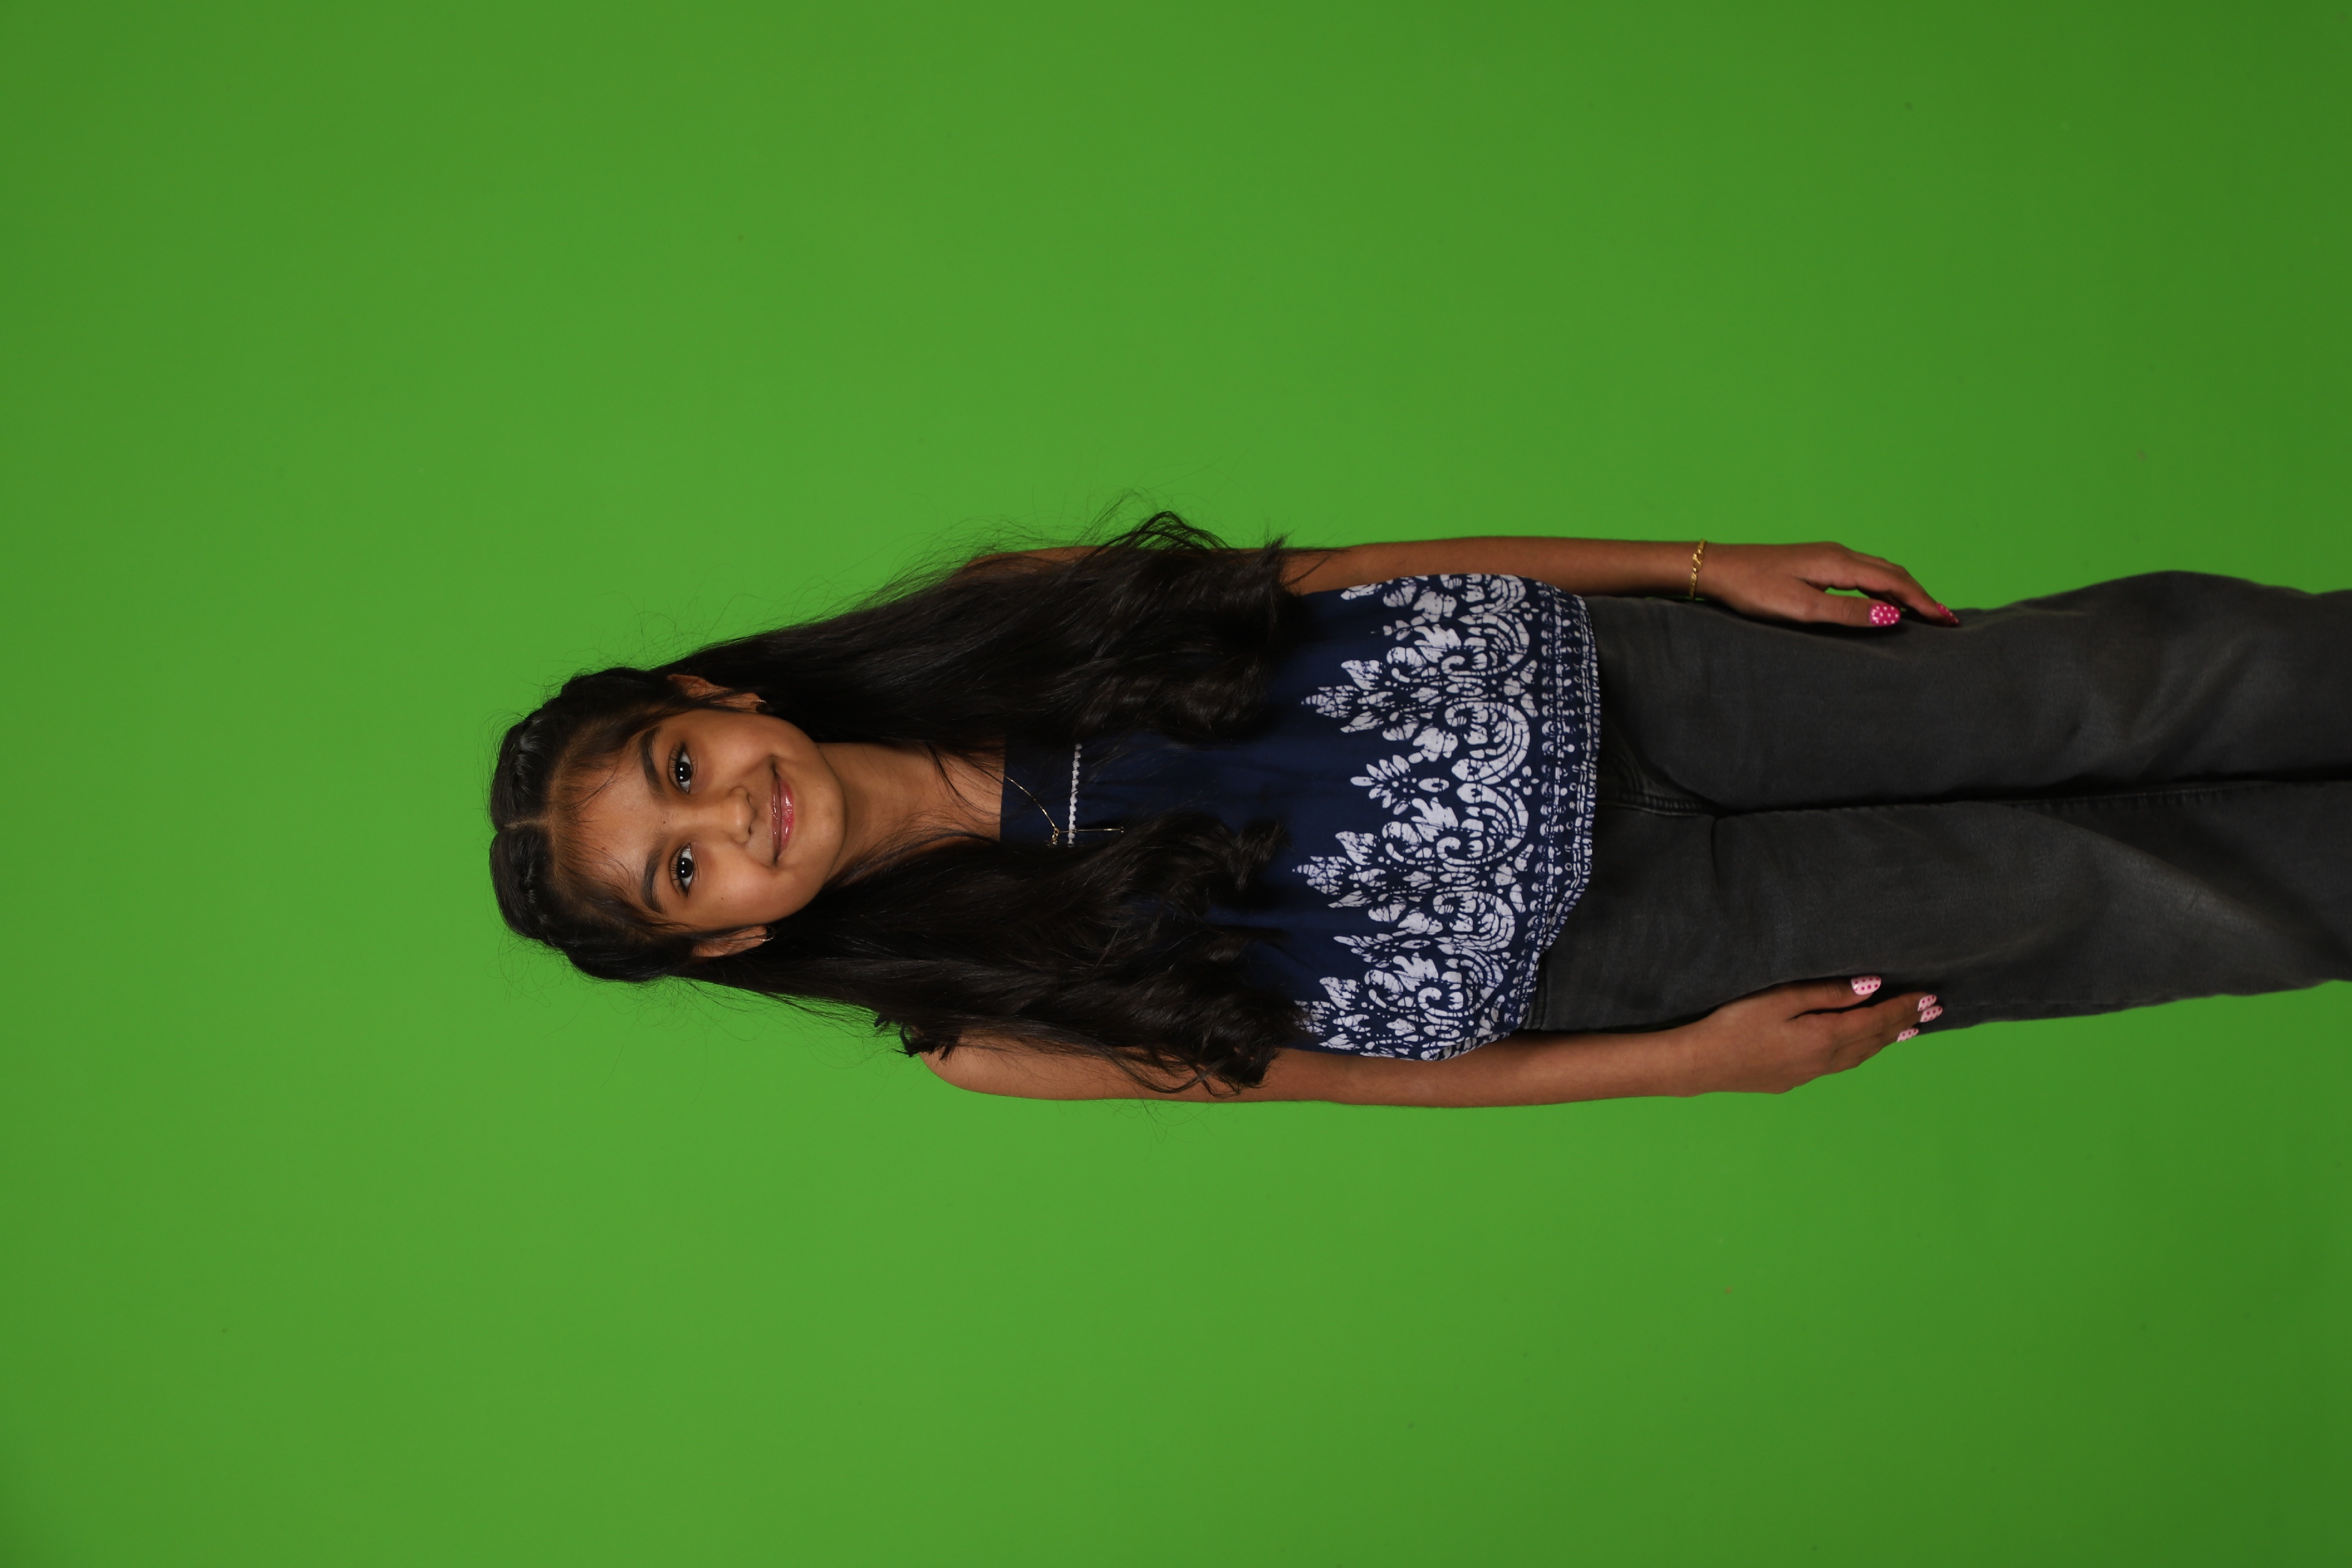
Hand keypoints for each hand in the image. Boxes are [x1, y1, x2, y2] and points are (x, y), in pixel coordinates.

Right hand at [1669, 978, 1933, 1094]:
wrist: (1700, 1064)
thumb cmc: (1734, 1024)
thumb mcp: (1780, 998)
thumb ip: (1826, 993)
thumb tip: (1870, 987)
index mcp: (1825, 1037)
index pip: (1876, 1019)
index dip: (1903, 1007)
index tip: (1928, 995)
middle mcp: (1825, 1060)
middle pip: (1875, 1040)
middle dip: (1905, 1023)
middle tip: (1933, 1011)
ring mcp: (1810, 1074)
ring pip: (1860, 1056)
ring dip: (1887, 1041)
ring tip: (1908, 1030)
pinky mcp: (1794, 1079)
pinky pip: (1842, 1064)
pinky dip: (1863, 1051)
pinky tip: (1861, 1047)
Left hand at [1696, 542, 1959, 627]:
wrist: (1718, 569)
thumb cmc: (1754, 591)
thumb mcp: (1802, 609)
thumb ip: (1847, 613)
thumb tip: (1892, 617)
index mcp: (1840, 564)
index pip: (1895, 583)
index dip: (1923, 602)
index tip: (1947, 620)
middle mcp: (1839, 553)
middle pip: (1893, 573)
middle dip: (1921, 595)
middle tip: (1945, 619)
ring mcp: (1828, 555)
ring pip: (1879, 570)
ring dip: (1904, 589)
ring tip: (1923, 611)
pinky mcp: (1816, 561)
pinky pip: (1863, 571)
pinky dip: (1883, 586)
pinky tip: (1883, 600)